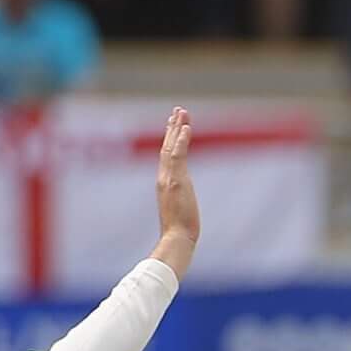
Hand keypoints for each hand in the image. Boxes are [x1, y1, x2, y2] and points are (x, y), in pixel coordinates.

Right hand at [153, 108, 199, 275]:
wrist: (176, 239)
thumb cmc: (180, 232)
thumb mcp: (180, 211)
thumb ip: (179, 202)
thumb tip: (183, 206)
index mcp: (165, 183)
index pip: (167, 156)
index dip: (171, 139)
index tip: (175, 125)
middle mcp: (164, 177)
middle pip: (167, 147)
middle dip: (173, 128)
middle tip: (178, 110)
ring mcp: (169, 178)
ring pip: (171, 147)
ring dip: (177, 128)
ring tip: (182, 112)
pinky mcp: (176, 181)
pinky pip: (178, 155)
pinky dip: (181, 141)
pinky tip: (186, 128)